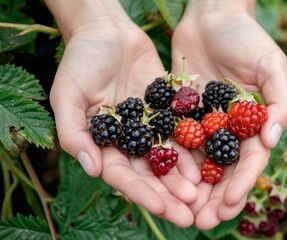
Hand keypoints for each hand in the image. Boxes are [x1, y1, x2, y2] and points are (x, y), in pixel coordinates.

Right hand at [47, 1, 198, 226]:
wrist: (107, 32)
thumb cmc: (80, 61)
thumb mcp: (67, 95)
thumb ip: (74, 131)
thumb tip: (91, 169)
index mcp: (104, 142)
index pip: (123, 176)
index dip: (142, 193)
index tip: (163, 209)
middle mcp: (128, 140)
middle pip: (150, 174)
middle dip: (169, 195)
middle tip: (190, 214)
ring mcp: (149, 126)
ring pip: (168, 158)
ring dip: (184, 177)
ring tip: (202, 195)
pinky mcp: (166, 110)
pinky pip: (181, 132)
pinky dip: (192, 149)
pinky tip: (207, 163)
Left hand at [171, 0, 286, 228]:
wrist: (211, 18)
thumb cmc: (246, 38)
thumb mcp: (271, 65)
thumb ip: (279, 102)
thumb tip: (273, 141)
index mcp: (252, 123)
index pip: (248, 160)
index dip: (241, 183)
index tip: (228, 203)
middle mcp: (226, 128)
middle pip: (221, 169)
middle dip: (213, 196)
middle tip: (202, 221)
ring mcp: (202, 123)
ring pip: (197, 162)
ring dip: (190, 189)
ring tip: (182, 212)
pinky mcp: (179, 113)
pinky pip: (174, 140)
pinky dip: (169, 162)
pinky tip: (162, 182)